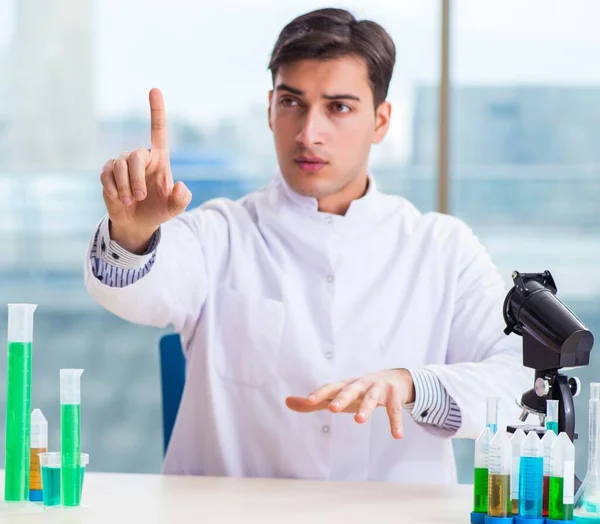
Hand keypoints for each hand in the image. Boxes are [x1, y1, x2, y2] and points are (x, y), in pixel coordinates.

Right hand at [99, 88, 192, 252]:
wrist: (138, 223)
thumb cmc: (159, 210)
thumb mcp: (175, 208)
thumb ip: (182, 198)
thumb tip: (180, 186)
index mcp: (159, 159)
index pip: (158, 130)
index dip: (156, 110)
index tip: (154, 89)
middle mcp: (140, 157)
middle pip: (135, 156)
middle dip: (137, 179)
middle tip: (140, 197)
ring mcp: (122, 163)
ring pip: (119, 165)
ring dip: (126, 187)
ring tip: (131, 201)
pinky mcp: (107, 173)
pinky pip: (106, 175)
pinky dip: (114, 190)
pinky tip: (120, 199)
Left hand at [285, 369, 414, 438]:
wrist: (394, 378)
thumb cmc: (359, 391)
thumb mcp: (338, 395)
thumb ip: (315, 402)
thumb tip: (287, 402)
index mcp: (346, 385)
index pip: (331, 387)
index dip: (320, 393)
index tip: (308, 401)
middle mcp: (361, 384)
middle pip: (350, 389)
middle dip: (342, 398)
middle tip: (332, 409)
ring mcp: (378, 389)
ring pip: (371, 398)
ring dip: (366, 408)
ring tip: (359, 421)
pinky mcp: (394, 396)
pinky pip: (394, 410)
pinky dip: (396, 422)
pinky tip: (397, 436)